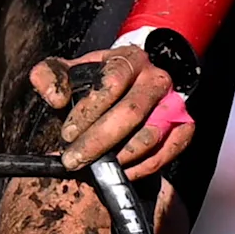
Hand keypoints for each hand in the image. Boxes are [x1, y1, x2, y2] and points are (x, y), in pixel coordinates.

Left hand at [29, 39, 196, 181]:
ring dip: (121, 158)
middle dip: (98, 141)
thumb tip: (55, 96)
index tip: (67, 133)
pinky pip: (170, 150)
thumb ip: (51, 77)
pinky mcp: (183, 125)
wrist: (131, 85)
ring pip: (151, 135)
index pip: (111, 82)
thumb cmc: (95, 82)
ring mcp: (173, 103)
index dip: (88, 111)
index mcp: (128, 59)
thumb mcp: (69, 72)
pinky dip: (146, 167)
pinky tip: (121, 173)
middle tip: (74, 160)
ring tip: (95, 170)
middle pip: (131, 112)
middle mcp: (155, 79)